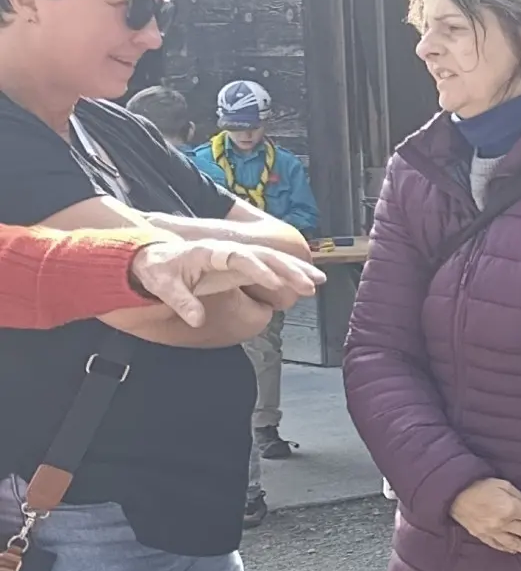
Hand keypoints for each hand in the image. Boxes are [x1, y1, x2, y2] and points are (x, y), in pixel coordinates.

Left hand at [130, 237, 320, 324]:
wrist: (151, 257)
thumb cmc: (156, 269)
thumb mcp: (161, 285)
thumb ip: (180, 301)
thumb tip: (197, 319)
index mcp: (210, 252)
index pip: (239, 257)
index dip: (258, 269)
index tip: (275, 283)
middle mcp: (227, 251)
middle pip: (264, 255)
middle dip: (288, 269)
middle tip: (309, 285)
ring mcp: (235, 257)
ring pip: (272, 259)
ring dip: (295, 270)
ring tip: (318, 281)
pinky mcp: (239, 265)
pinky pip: (268, 266)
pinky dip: (288, 273)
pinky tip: (305, 280)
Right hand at [453, 478, 520, 556]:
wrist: (453, 493)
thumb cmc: (480, 485)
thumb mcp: (504, 485)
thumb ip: (520, 497)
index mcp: (511, 508)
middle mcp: (503, 523)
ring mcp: (492, 532)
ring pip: (516, 544)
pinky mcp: (482, 536)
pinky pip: (499, 546)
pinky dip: (509, 549)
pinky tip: (517, 551)